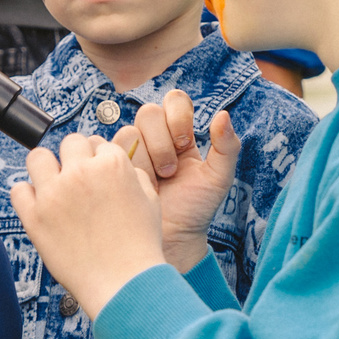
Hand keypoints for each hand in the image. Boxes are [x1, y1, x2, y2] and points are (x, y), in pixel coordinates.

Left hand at [10, 133, 164, 317]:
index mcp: (112, 164)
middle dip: (74, 158)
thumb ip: (132, 174)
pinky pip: (18, 190)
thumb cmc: (139, 247)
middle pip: (69, 143)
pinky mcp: (34, 216)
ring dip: (46, 168)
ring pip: (38, 157)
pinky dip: (26, 196)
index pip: (97, 143)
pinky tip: (39, 206)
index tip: (94, 173)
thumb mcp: (150, 200)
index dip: (97, 159)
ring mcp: (54, 193)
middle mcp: (81, 173)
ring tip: (53, 186)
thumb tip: (114, 164)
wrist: (124, 283)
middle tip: (76, 179)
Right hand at [119, 90, 239, 272]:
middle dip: (161, 144)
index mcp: (179, 132)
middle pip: (148, 113)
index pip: (174, 100)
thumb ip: (227, 146)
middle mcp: (153, 137)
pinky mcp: (112, 165)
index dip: (177, 117)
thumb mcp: (218, 178)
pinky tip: (139, 188)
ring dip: (146, 162)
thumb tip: (222, 113)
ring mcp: (131, 150)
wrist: (170, 238)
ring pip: (129, 132)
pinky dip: (129, 171)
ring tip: (156, 185)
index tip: (184, 144)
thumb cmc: (196, 208)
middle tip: (170, 171)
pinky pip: (111, 151)